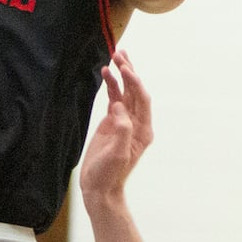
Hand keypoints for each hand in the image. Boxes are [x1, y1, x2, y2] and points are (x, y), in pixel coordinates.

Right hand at [78, 50, 153, 204]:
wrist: (99, 188)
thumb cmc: (109, 174)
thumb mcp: (118, 154)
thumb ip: (122, 129)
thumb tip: (118, 107)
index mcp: (142, 130)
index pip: (142, 99)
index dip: (134, 82)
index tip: (124, 68)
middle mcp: (136, 123)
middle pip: (135, 91)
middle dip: (129, 71)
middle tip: (120, 53)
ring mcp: (123, 121)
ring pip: (125, 91)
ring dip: (121, 74)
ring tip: (114, 56)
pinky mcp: (111, 122)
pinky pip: (113, 98)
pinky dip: (110, 85)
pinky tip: (105, 73)